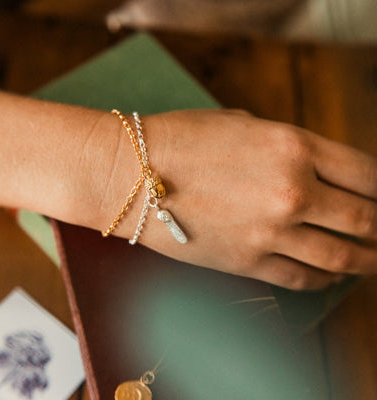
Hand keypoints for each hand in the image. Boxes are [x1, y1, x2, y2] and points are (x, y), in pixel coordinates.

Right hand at [95, 109, 376, 289]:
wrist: (130, 174)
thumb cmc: (180, 139)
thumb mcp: (242, 125)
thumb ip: (285, 147)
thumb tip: (312, 167)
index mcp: (293, 146)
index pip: (366, 173)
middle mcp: (291, 191)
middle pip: (363, 220)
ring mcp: (270, 232)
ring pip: (340, 257)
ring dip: (363, 261)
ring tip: (370, 260)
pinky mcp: (246, 263)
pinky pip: (301, 277)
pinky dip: (322, 278)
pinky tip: (327, 275)